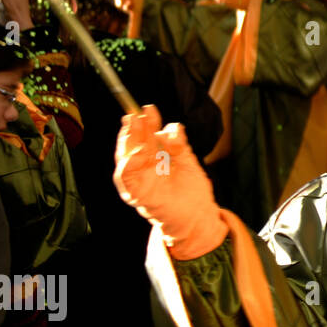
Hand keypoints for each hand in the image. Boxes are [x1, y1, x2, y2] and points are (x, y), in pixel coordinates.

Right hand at [114, 105, 227, 258]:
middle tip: (139, 113)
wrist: (200, 217)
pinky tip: (135, 153)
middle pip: (134, 144)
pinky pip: (125, 178)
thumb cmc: (192, 191)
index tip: (148, 109)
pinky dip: (127, 165)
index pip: (146, 137)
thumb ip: (180, 145)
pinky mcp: (137, 194)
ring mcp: (139, 181)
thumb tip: (173, 126)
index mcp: (155, 159)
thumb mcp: (188, 162)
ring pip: (126, 157)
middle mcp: (144, 168)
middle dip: (135, 127)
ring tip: (134, 125)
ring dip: (128, 140)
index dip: (145, 123)